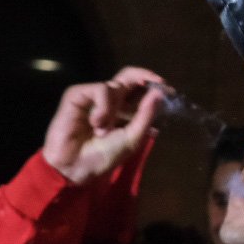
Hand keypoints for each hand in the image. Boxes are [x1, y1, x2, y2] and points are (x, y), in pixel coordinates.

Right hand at [43, 67, 166, 184]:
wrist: (74, 166)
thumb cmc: (102, 156)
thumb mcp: (132, 138)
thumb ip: (145, 116)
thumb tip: (159, 94)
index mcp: (124, 111)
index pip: (140, 90)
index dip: (154, 86)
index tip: (169, 89)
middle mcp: (111, 101)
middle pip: (129, 77)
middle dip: (144, 77)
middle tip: (156, 83)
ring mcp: (93, 97)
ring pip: (115, 86)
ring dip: (115, 109)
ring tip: (103, 130)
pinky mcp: (78, 94)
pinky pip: (100, 89)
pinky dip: (103, 106)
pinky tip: (96, 123)